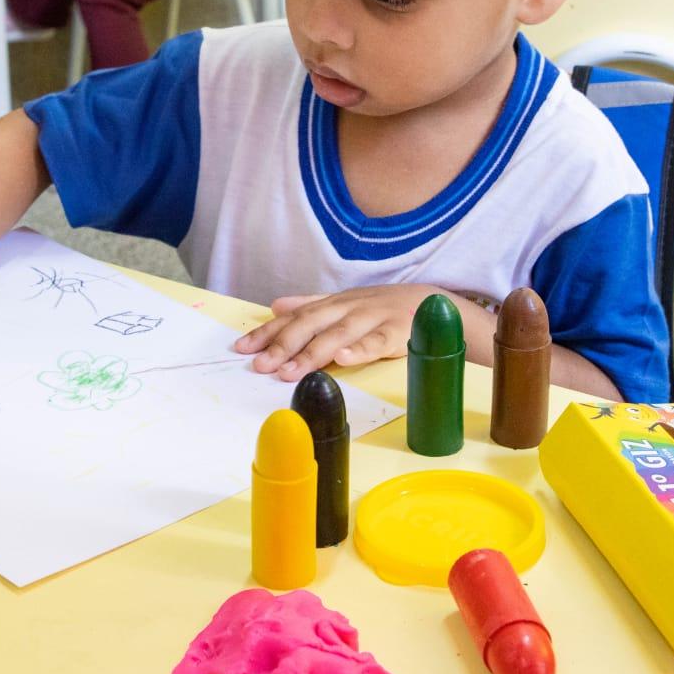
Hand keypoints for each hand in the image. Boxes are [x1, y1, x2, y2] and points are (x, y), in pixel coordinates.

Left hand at [233, 284, 434, 380]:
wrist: (431, 303)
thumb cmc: (381, 308)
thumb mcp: (343, 303)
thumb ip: (309, 304)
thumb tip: (275, 306)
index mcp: (333, 304)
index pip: (294, 317)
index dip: (268, 332)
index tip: (242, 348)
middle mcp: (348, 308)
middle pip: (311, 324)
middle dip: (283, 345)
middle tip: (261, 365)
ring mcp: (372, 319)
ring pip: (338, 334)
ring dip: (313, 353)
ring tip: (290, 371)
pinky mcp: (396, 333)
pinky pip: (376, 342)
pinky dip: (359, 350)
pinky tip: (343, 358)